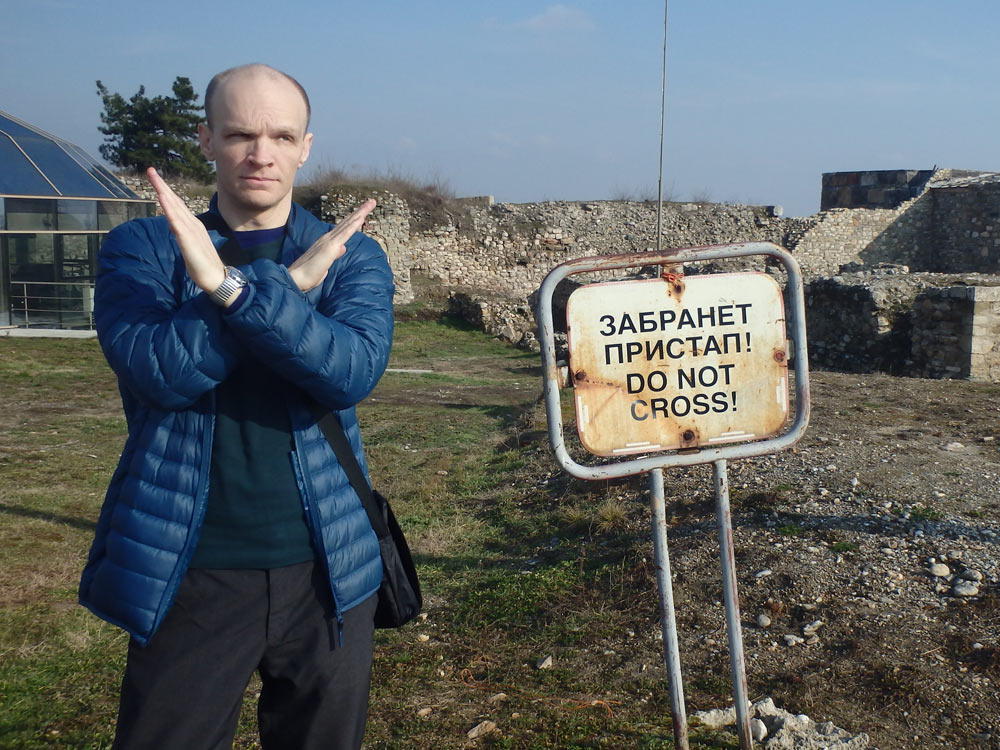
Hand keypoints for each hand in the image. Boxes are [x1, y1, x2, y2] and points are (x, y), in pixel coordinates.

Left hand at [146, 167, 225, 294]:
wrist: (215, 278)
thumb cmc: (203, 264)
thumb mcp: (188, 246)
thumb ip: (181, 233)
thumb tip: (172, 224)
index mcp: (192, 225)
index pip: (177, 205)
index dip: (166, 191)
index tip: (155, 179)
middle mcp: (192, 224)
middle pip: (174, 201)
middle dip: (161, 185)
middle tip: (150, 170)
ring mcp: (190, 230)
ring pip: (174, 207)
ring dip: (163, 192)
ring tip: (154, 178)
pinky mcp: (187, 239)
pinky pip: (176, 221)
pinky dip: (168, 209)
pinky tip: (162, 198)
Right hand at [288, 199, 375, 291]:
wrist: (297, 279)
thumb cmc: (308, 274)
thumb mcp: (326, 262)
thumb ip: (334, 254)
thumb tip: (343, 247)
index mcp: (327, 242)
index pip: (344, 228)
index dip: (354, 219)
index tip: (364, 212)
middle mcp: (328, 238)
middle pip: (348, 221)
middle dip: (361, 211)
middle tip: (372, 201)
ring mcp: (329, 241)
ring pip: (348, 224)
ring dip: (360, 213)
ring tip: (371, 203)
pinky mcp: (330, 247)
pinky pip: (345, 234)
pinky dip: (353, 225)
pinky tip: (361, 218)